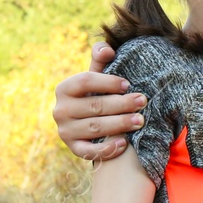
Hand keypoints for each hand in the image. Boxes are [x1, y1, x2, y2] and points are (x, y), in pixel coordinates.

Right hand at [53, 41, 146, 161]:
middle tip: (142, 101)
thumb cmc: (97, 93)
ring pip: (95, 128)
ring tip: (140, 120)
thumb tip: (106, 50)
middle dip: (121, 103)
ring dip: (119, 124)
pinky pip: (89, 151)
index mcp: (65, 88)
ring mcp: (65, 131)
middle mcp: (60, 110)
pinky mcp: (73, 148)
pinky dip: (106, 149)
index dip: (108, 81)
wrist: (91, 121)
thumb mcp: (97, 75)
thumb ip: (101, 59)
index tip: (128, 84)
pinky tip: (124, 143)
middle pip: (94, 106)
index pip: (85, 81)